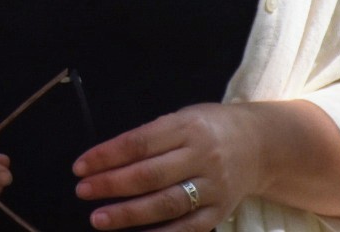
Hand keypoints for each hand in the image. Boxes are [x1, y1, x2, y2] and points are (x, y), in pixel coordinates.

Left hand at [73, 103, 261, 229]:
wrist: (260, 145)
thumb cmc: (207, 129)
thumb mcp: (180, 119)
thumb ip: (149, 138)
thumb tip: (105, 160)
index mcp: (186, 127)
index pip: (139, 142)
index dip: (107, 155)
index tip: (80, 167)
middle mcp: (201, 157)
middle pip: (151, 175)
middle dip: (112, 185)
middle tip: (83, 192)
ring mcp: (213, 187)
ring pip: (167, 204)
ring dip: (129, 214)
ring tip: (99, 219)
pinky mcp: (221, 212)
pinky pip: (189, 228)